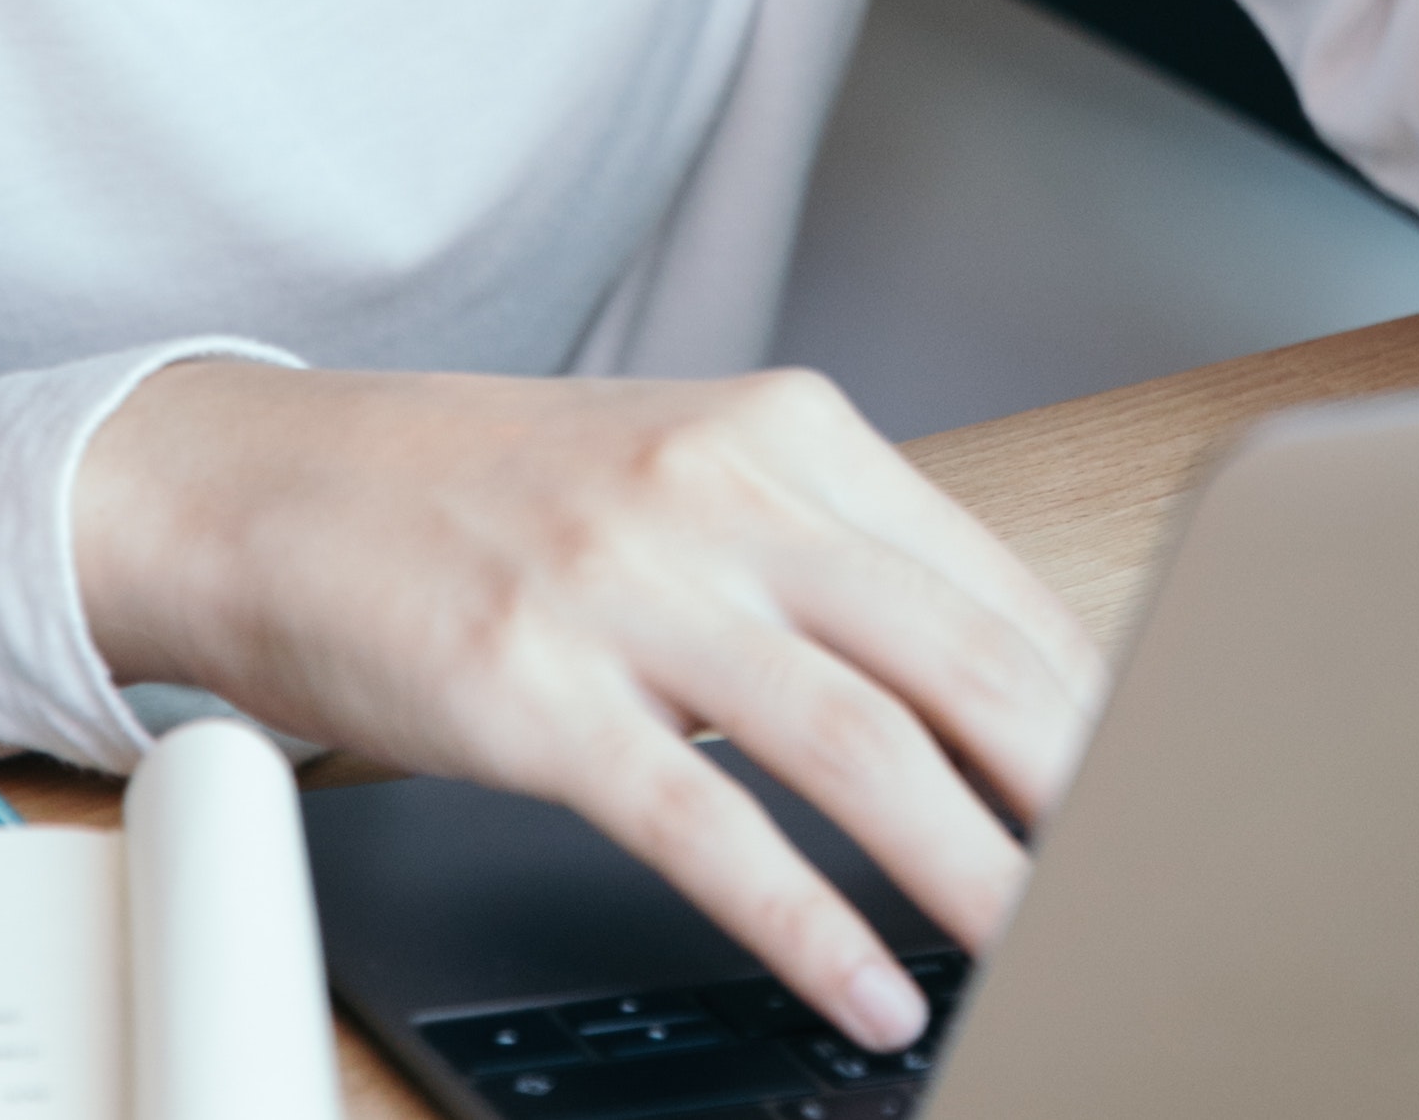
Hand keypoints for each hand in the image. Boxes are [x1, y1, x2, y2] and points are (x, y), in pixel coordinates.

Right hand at [75, 362, 1104, 1048]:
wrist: (255, 484)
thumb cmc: (475, 498)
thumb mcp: (678, 482)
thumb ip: (824, 558)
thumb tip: (989, 687)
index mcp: (780, 432)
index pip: (989, 580)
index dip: (1092, 696)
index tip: (1163, 780)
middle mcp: (719, 493)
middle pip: (958, 657)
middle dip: (1076, 782)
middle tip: (1152, 872)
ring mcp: (627, 589)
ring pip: (860, 746)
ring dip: (974, 867)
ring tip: (1049, 947)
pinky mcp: (535, 693)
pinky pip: (709, 828)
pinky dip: (812, 922)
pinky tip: (873, 985)